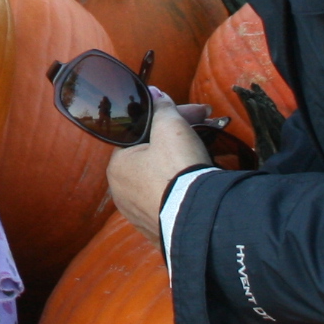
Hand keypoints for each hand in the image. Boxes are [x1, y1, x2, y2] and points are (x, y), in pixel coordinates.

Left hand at [107, 88, 215, 242]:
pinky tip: (196, 185)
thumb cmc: (177, 168)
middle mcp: (120, 192)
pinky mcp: (157, 231)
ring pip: (159, 180)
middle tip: (205, 128)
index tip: (191, 116)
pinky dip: (181, 190)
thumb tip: (154, 92)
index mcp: (117, 166)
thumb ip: (161, 108)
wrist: (196, 218)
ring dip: (180, 165)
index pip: (140, 135)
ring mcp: (138, 215)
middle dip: (178, 140)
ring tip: (206, 156)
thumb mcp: (171, 128)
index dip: (166, 120)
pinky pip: (168, 202)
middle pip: (151, 156)